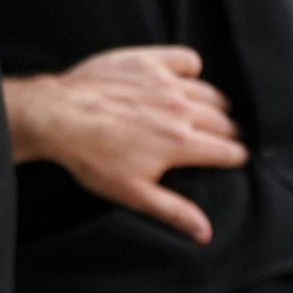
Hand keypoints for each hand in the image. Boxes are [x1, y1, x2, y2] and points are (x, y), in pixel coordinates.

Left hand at [4, 46, 248, 243]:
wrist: (57, 117)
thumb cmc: (91, 158)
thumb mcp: (133, 193)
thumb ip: (174, 210)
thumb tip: (205, 233)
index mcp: (181, 142)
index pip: (228, 150)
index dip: (235, 157)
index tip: (235, 158)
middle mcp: (180, 109)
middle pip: (222, 120)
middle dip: (228, 131)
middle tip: (223, 137)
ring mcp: (164, 82)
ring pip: (209, 91)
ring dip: (215, 104)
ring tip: (212, 111)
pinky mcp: (146, 61)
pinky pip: (185, 59)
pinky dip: (190, 67)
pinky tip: (183, 77)